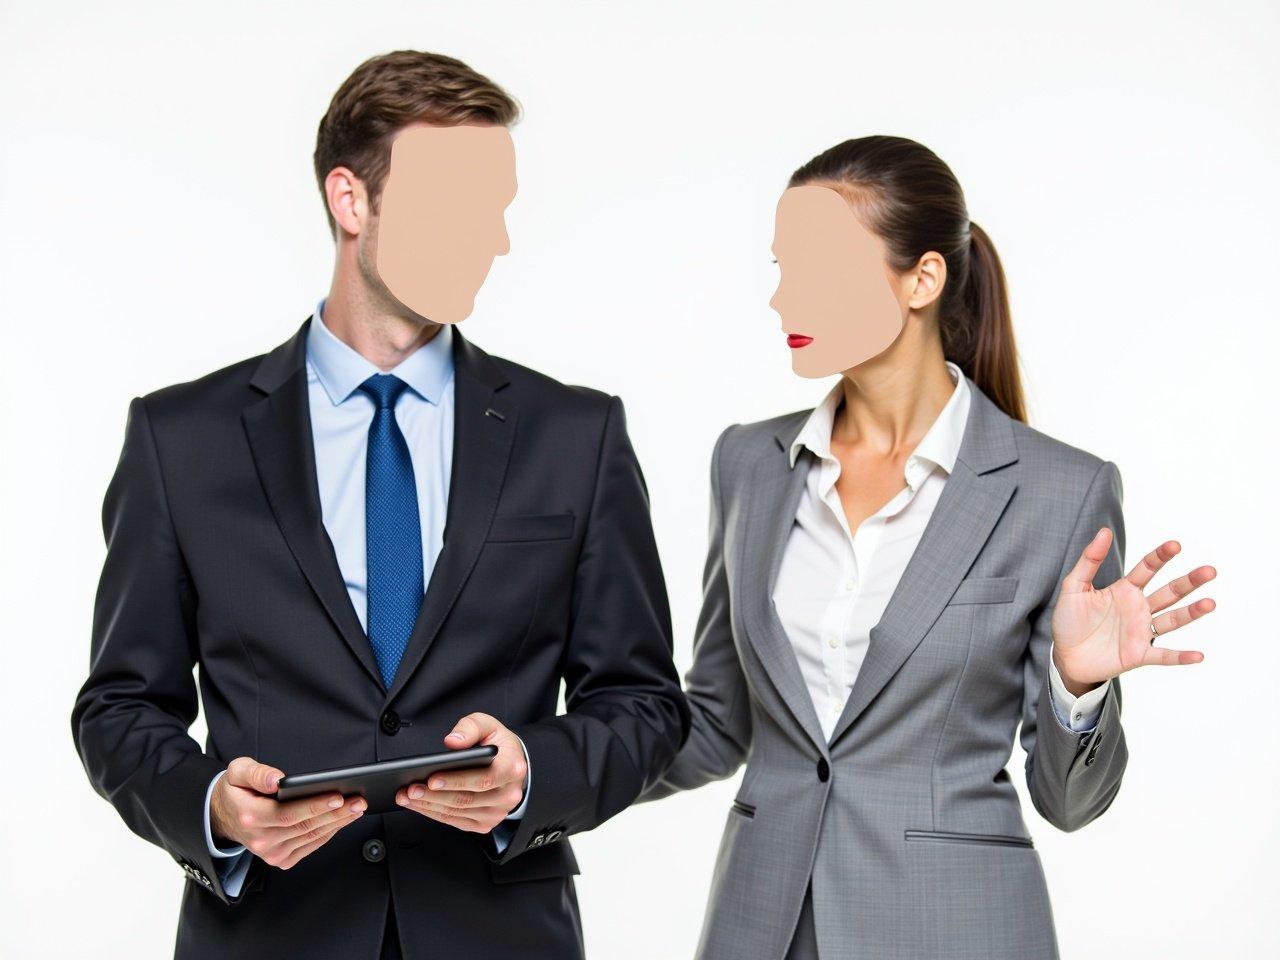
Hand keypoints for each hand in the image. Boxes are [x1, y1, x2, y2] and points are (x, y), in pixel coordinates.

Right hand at [210, 756, 366, 869]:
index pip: (288, 813)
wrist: (224, 815)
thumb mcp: (237, 772)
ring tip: (356, 808)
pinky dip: (329, 833)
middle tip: (359, 800)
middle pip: (305, 826)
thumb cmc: (235, 790)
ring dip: (337, 823)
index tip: (338, 796)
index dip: (315, 806)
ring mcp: (270, 853)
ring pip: (311, 836)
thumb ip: (257, 773)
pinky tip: (342, 820)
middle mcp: (260, 839)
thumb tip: (277, 780)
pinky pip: (310, 846)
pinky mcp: (280, 859)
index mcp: (249, 816)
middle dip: (336, 813)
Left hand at [395, 712, 527, 833]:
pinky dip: (434, 814)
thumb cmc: (499, 746)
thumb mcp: (489, 726)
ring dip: (429, 806)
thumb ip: (471, 727)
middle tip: (410, 788)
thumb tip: (452, 741)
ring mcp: (497, 812)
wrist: (513, 766)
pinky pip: (456, 821)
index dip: (456, 781)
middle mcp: (508, 794)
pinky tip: (419, 804)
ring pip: (458, 812)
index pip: (484, 779)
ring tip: (407, 796)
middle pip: (466, 799)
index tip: (432, 779)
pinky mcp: (485, 823)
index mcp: (512, 768)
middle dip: (434, 795)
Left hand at [1051, 528, 1216, 694]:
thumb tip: (1105, 531)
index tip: (1175, 545)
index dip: (1160, 557)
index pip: (1147, 568)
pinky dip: (1180, 656)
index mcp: (1125, 590)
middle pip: (1169, 592)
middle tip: (1210, 571)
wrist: (1065, 656)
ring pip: (1172, 620)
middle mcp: (1139, 608)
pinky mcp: (1138, 654)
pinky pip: (1163, 656)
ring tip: (1210, 603)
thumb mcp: (1074, 587)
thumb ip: (1089, 560)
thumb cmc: (1069, 620)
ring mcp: (1141, 631)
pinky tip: (1198, 655)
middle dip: (1189, 582)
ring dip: (1191, 613)